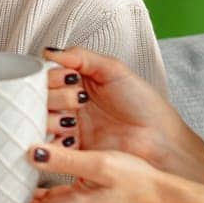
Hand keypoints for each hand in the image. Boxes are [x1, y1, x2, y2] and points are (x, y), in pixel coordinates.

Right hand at [44, 47, 203, 183]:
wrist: (161, 142)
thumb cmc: (144, 106)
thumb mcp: (114, 70)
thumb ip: (81, 56)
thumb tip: (49, 51)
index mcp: (79, 83)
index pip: (49, 76)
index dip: (53, 76)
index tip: (68, 78)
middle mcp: (71, 105)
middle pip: (42, 97)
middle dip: (55, 96)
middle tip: (77, 100)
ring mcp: (70, 128)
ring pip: (42, 119)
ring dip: (52, 118)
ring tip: (72, 120)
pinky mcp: (73, 152)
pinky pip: (50, 146)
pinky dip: (52, 141)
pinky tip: (66, 136)